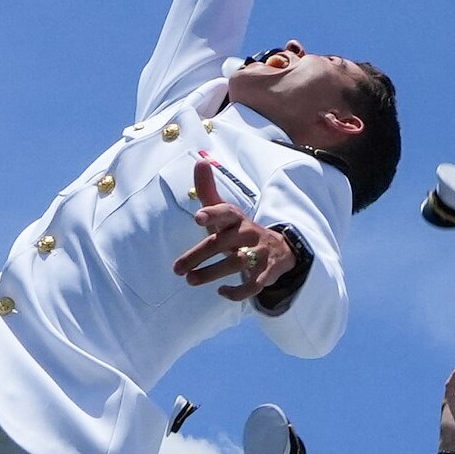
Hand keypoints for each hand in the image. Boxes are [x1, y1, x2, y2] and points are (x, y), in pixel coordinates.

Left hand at [173, 162, 288, 300]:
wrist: (277, 249)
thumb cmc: (238, 230)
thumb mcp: (225, 212)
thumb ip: (208, 191)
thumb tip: (200, 161)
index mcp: (236, 218)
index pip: (225, 212)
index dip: (212, 213)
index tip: (197, 218)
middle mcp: (248, 233)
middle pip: (222, 243)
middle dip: (198, 255)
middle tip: (177, 269)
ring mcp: (258, 253)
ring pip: (236, 264)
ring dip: (212, 273)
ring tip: (190, 280)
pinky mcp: (266, 273)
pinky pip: (253, 285)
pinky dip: (238, 291)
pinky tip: (222, 292)